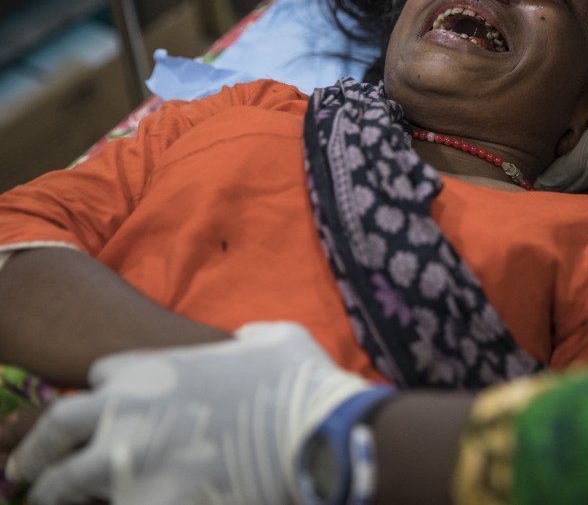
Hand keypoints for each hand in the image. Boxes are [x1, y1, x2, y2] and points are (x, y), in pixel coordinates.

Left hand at [7, 323, 379, 504]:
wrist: (319, 430)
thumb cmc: (301, 381)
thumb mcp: (273, 337)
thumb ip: (247, 337)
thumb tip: (248, 339)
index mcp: (152, 369)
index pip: (100, 378)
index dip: (106, 395)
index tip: (110, 412)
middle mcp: (126, 412)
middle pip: (58, 429)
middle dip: (41, 449)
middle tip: (31, 469)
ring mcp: (129, 462)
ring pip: (65, 483)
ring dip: (59, 493)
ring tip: (54, 502)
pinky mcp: (152, 503)